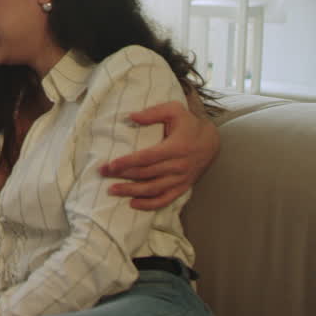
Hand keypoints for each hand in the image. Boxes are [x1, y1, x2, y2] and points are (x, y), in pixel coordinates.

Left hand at [99, 100, 220, 210]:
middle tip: (103, 173)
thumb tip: (131, 116)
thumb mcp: (174, 110)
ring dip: (131, 191)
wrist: (212, 141)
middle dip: (122, 175)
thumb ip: (153, 112)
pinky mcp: (183, 187)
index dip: (128, 162)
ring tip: (112, 190)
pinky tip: (133, 203)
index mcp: (175, 147)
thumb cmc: (189, 124)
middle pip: (146, 174)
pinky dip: (149, 204)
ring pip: (153, 189)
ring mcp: (181, 179)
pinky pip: (165, 200)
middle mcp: (178, 165)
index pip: (147, 157)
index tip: (110, 165)